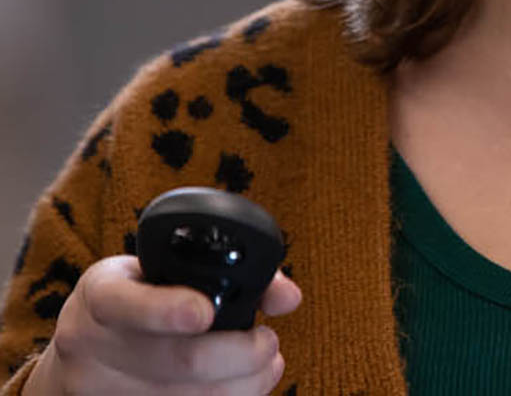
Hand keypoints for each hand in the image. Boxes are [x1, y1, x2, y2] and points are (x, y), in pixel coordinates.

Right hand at [24, 255, 300, 394]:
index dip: (168, 310)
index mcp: (100, 296)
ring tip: (266, 367)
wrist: (78, 357)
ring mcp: (97, 393)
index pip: (126, 303)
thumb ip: (225, 271)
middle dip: (238, 354)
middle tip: (269, 343)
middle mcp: (88, 347)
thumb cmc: (137, 302)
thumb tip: (289, 297)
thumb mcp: (159, 271)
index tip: (206, 312)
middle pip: (175, 361)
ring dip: (241, 387)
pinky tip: (244, 390)